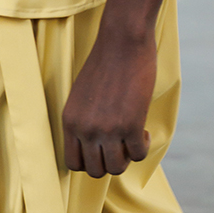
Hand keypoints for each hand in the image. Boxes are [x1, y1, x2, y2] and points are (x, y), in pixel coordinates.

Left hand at [62, 22, 155, 176]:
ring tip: (132, 139)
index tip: (103, 150)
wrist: (122, 41)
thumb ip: (83, 120)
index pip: (73, 164)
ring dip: (127, 157)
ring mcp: (107, 129)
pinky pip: (138, 154)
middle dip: (110, 162)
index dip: (90, 162)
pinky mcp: (131, 125)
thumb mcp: (81, 96)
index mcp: (70, 121)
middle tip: (120, 144)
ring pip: (116, 168)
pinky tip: (144, 130)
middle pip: (95, 171)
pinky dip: (143, 147)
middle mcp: (85, 129)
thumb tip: (93, 144)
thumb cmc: (105, 63)